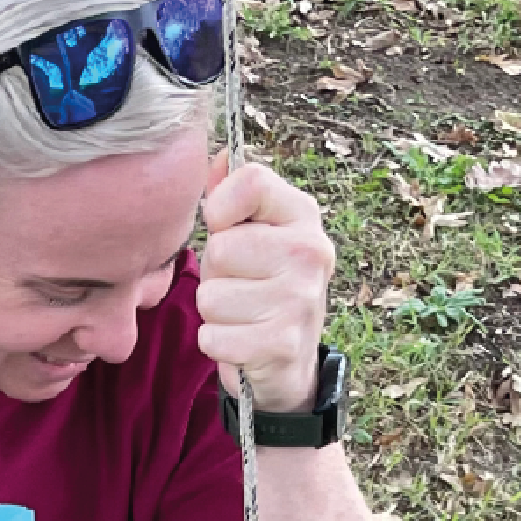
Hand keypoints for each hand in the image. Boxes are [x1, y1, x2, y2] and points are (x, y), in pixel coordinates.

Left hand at [196, 151, 335, 412]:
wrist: (289, 363)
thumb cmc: (260, 288)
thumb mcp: (251, 235)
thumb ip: (231, 196)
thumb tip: (217, 157)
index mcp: (302, 215)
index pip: (250, 181)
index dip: (220, 207)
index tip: (224, 227)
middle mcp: (310, 252)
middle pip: (221, 248)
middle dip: (215, 273)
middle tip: (239, 284)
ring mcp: (301, 299)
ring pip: (211, 297)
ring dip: (214, 312)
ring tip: (242, 314)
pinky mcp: (282, 344)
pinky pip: (212, 337)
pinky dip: (217, 344)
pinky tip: (242, 342)